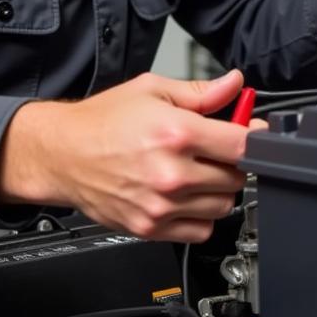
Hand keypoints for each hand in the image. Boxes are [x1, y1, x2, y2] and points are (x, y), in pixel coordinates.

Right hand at [0, 70, 249, 242]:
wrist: (62, 153)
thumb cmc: (103, 121)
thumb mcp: (153, 90)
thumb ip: (201, 92)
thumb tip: (235, 85)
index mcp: (177, 133)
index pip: (242, 145)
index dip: (254, 137)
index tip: (253, 134)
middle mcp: (172, 173)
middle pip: (236, 177)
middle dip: (232, 162)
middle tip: (215, 150)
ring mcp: (162, 205)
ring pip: (223, 205)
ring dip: (218, 190)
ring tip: (197, 172)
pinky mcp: (151, 228)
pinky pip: (201, 231)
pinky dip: (201, 216)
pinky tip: (186, 196)